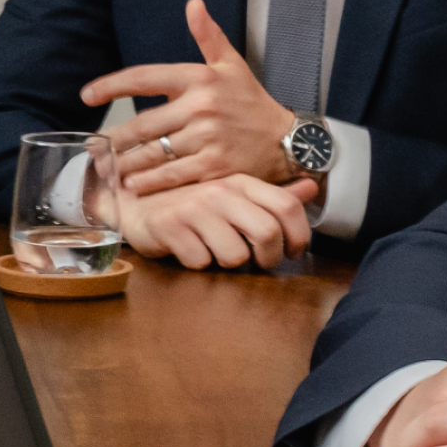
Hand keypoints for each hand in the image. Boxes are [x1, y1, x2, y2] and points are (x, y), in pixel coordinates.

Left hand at [85, 0, 306, 192]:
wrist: (285, 140)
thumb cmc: (251, 101)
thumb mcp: (232, 64)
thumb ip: (209, 35)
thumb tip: (193, 3)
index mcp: (199, 78)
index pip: (144, 78)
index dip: (110, 86)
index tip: (87, 95)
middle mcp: (201, 106)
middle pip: (142, 124)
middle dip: (114, 138)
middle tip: (94, 146)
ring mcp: (207, 138)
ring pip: (153, 152)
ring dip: (125, 162)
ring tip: (107, 168)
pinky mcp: (214, 167)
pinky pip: (172, 175)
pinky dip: (149, 182)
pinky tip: (132, 184)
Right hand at [110, 170, 316, 270]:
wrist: (134, 200)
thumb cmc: (191, 202)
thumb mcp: (234, 194)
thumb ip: (273, 195)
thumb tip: (312, 186)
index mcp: (240, 181)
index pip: (287, 206)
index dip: (299, 235)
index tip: (293, 252)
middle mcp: (219, 191)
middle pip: (267, 233)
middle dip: (269, 258)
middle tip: (260, 262)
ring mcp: (193, 208)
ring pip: (235, 255)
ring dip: (230, 264)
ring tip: (217, 252)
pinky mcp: (170, 227)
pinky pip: (201, 262)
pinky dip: (199, 265)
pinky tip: (190, 250)